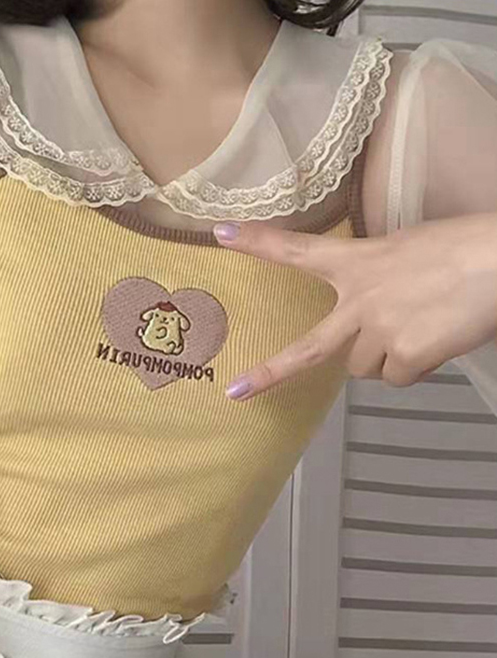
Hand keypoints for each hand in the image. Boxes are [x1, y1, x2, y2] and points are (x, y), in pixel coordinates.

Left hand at [213, 212, 496, 400]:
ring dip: (385, 357)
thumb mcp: (406, 252)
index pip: (299, 249)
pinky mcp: (406, 356)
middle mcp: (361, 299)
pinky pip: (399, 378)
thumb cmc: (466, 248)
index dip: (259, 242)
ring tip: (422, 327)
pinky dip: (416, 367)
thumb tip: (378, 320)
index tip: (221, 233)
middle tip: (237, 393)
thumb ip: (378, 281)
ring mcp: (381, 331)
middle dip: (271, 374)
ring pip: (365, 368)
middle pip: (309, 349)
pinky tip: (438, 340)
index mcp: (359, 262)